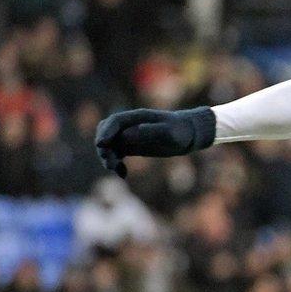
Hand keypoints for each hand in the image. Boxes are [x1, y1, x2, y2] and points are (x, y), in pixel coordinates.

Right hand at [95, 107, 216, 177]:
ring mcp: (129, 136)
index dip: (105, 132)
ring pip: (109, 146)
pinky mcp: (132, 146)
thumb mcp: (169, 132)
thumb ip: (150, 132)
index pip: (115, 121)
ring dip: (108, 158)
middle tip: (111, 163)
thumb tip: (127, 134)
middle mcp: (130, 125)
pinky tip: (123, 174)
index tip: (101, 145)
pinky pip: (116, 155)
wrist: (188, 135)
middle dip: (104, 147)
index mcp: (138, 117)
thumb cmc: (181, 131)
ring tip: (118, 171)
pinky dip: (116, 164)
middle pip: (106, 133)